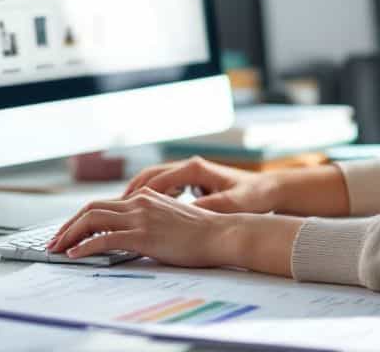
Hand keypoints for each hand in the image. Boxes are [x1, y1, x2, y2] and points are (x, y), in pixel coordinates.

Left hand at [47, 187, 300, 274]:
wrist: (221, 234)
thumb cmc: (201, 233)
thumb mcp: (170, 218)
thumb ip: (148, 219)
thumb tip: (129, 233)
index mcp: (145, 197)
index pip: (103, 204)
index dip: (80, 218)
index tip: (68, 232)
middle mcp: (139, 201)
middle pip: (91, 208)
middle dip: (67, 225)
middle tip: (54, 242)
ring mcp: (140, 216)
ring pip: (92, 219)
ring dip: (69, 234)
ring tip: (57, 249)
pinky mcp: (143, 234)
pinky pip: (104, 238)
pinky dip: (84, 246)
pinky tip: (75, 255)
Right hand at [121, 155, 279, 213]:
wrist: (269, 189)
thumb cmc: (252, 196)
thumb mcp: (231, 204)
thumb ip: (207, 206)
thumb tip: (184, 214)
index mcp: (194, 168)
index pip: (157, 180)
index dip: (138, 196)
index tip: (123, 210)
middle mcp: (188, 166)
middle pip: (149, 176)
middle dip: (129, 192)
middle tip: (110, 210)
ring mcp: (189, 172)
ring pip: (153, 180)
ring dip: (136, 195)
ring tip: (119, 213)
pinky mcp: (191, 180)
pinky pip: (163, 186)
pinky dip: (149, 197)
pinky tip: (141, 213)